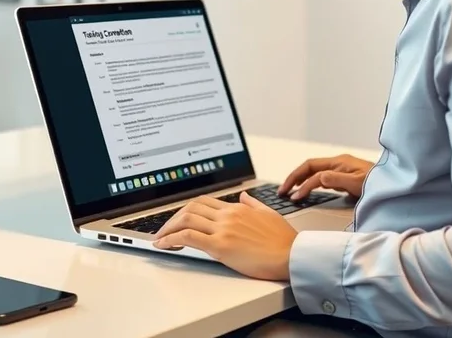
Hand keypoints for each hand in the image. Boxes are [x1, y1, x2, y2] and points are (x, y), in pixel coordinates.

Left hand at [152, 193, 297, 280]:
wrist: (292, 255)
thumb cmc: (283, 240)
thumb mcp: (269, 213)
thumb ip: (253, 204)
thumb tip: (243, 196)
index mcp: (238, 208)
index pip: (204, 202)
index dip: (187, 209)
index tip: (179, 219)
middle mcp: (228, 215)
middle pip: (191, 207)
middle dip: (173, 218)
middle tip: (164, 229)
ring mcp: (223, 229)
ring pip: (186, 219)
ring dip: (167, 228)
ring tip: (160, 238)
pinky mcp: (220, 246)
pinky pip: (189, 237)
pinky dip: (171, 239)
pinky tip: (164, 245)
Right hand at [278, 154, 373, 199]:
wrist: (394, 185)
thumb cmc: (379, 183)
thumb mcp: (358, 183)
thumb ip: (337, 180)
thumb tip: (319, 178)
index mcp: (339, 162)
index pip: (312, 170)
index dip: (301, 183)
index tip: (293, 197)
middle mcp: (337, 163)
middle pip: (309, 167)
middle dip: (294, 178)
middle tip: (282, 192)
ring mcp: (340, 169)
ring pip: (314, 172)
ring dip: (300, 180)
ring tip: (289, 191)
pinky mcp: (344, 177)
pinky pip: (321, 177)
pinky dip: (310, 183)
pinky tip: (307, 190)